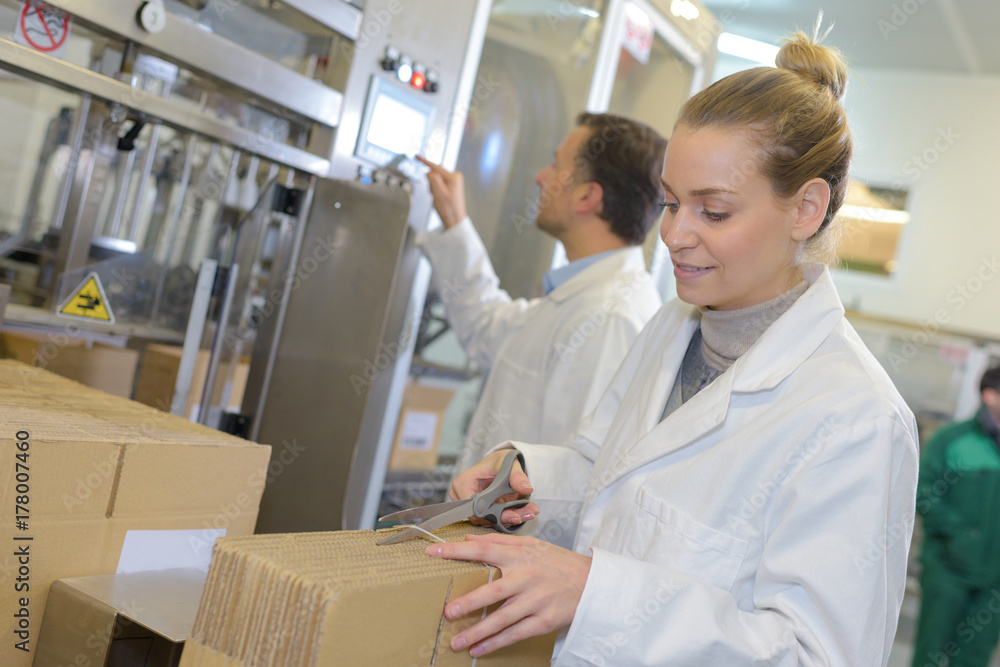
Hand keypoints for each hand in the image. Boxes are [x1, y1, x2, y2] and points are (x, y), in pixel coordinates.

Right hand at [416, 155, 465, 228]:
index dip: (425, 162)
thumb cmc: (449, 209)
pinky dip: (436, 190)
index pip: (436, 167)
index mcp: (454, 177)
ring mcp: (454, 181)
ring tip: (438, 197)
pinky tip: (439, 197)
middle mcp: (455, 177)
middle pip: (436, 173)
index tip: (418, 156)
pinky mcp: (451, 185)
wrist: (454, 220)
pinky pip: (438, 183)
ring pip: (436, 179)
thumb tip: (429, 171)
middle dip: (431, 183)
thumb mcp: (439, 193)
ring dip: (433, 187)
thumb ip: (433, 179)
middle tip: (435, 194)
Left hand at [428, 533, 590, 656]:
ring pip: (502, 618)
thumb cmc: (556, 562)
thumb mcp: (530, 544)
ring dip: (478, 631)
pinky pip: (516, 634)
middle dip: (470, 602)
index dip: (456, 551)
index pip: (483, 550)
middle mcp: (526, 578)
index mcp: (519, 556)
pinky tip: (479, 649)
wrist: (590, 582)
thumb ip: (498, 541)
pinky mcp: (543, 621)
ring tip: (456, 641)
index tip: (433, 552)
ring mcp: (535, 601)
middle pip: (493, 590)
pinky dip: (496, 643)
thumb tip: (468, 538)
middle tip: (449, 611)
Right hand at [450, 449, 538, 526]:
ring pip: (491, 521)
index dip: (493, 513)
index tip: (514, 514)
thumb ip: (517, 475)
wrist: (502, 464)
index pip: (473, 507)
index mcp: (464, 483)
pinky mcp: (484, 512)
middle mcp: (465, 497)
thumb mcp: (509, 463)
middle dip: (507, 517)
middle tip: (528, 513)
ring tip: (531, 511)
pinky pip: (497, 520)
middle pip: (483, 517)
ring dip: (513, 518)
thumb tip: (526, 488)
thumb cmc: (499, 461)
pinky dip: (513, 516)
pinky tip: (528, 511)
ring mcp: (474, 506)